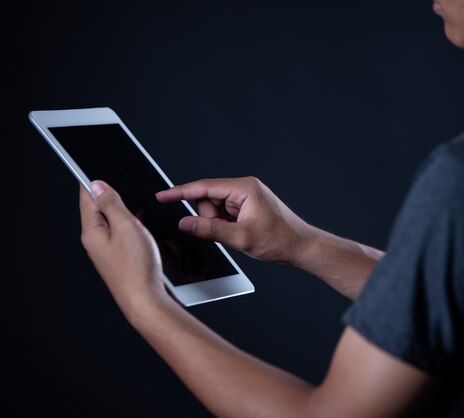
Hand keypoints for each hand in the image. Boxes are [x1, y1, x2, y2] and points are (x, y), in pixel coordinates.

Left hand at [80, 180, 168, 312]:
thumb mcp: (125, 225)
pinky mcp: (119, 258)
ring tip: (132, 202)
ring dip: (121, 210)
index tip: (96, 169)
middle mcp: (95, 241)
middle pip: (97, 209)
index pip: (87, 198)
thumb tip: (98, 185)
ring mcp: (107, 251)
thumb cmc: (136, 266)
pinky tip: (140, 223)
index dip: (92, 181)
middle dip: (107, 194)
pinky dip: (129, 224)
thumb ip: (111, 204)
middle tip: (120, 182)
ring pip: (111, 222)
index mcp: (92, 231)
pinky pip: (120, 234)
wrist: (144, 298)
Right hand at [155, 177, 314, 265]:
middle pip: (208, 200)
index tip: (162, 195)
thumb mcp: (241, 237)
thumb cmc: (279, 239)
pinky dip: (227, 226)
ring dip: (220, 224)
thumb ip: (209, 229)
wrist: (301, 247)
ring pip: (215, 210)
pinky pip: (225, 215)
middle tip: (229, 232)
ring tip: (239, 234)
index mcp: (244, 188)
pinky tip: (241, 233)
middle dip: (211, 219)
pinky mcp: (248, 207)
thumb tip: (185, 223)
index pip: (204, 188)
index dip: (180, 192)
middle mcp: (244, 189)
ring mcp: (246, 198)